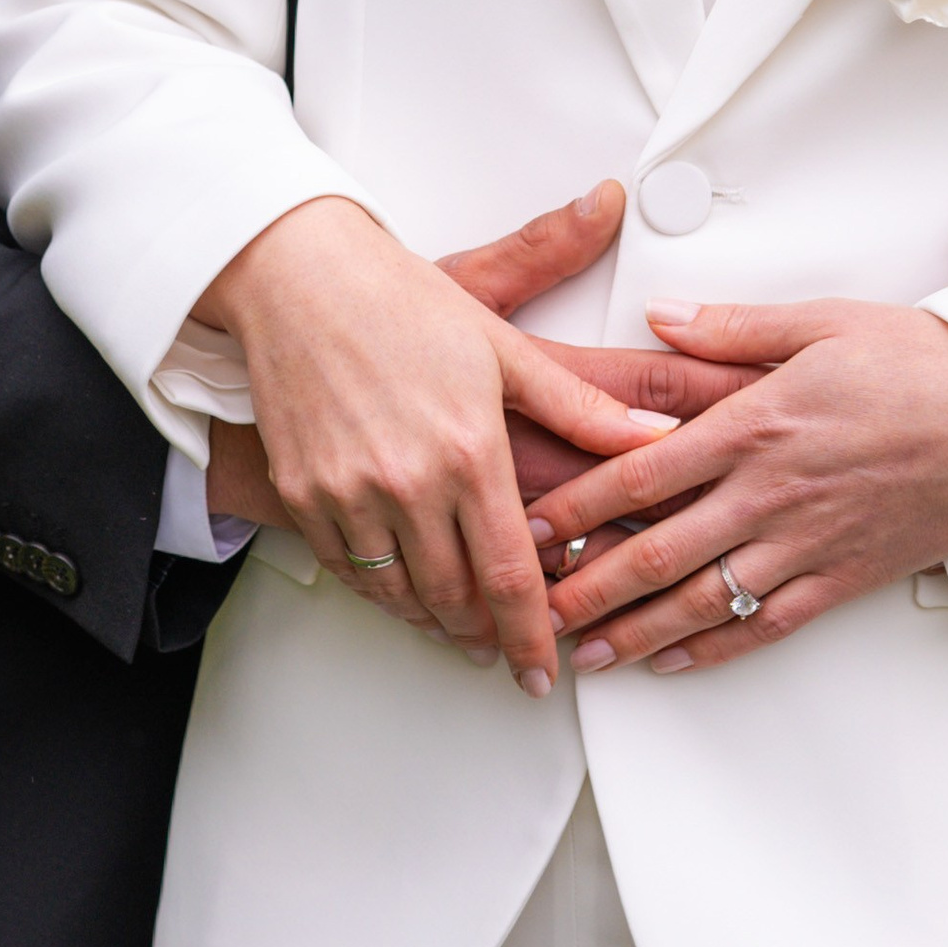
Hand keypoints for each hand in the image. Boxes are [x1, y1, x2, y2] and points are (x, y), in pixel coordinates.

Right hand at [197, 198, 681, 692]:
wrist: (296, 276)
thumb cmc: (398, 299)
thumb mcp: (504, 346)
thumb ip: (580, 407)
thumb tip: (651, 435)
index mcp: (470, 449)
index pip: (510, 575)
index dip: (531, 635)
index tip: (541, 670)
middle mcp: (407, 481)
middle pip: (456, 599)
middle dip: (487, 636)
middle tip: (506, 650)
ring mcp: (349, 493)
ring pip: (400, 596)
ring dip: (436, 623)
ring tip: (462, 630)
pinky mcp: (303, 492)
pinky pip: (348, 572)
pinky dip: (382, 594)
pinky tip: (403, 592)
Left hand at [530, 297, 947, 675]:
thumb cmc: (924, 363)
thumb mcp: (822, 321)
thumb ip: (731, 328)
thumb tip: (660, 317)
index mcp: (756, 423)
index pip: (640, 472)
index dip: (575, 505)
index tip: (527, 524)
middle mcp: (772, 492)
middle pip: (656, 552)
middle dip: (585, 589)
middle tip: (532, 610)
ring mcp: (807, 542)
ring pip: (702, 601)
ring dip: (635, 633)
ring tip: (584, 654)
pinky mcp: (843, 578)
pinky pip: (766, 625)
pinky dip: (714, 649)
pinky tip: (673, 663)